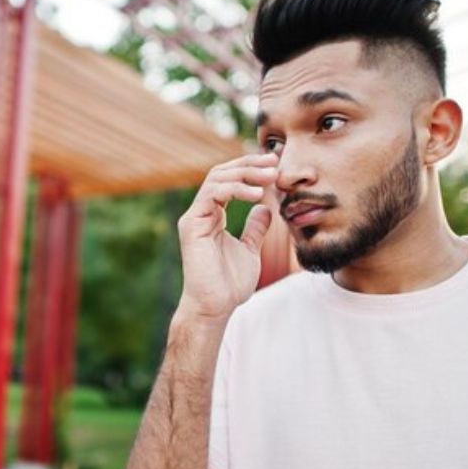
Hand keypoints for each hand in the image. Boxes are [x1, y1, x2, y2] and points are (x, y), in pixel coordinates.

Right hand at [176, 153, 278, 322]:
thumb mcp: (250, 249)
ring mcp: (194, 217)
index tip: (275, 165)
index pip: (229, 180)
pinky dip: (235, 189)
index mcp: (212, 215)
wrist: (214, 306)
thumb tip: (265, 208)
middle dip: (250, 164)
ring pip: (217, 178)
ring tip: (270, 177)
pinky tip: (257, 195)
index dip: (251, 168)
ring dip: (245, 173)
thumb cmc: (229, 284)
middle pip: (222, 172)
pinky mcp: (191, 224)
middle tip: (275, 162)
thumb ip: (255, 228)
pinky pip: (212, 194)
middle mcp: (201, 212)